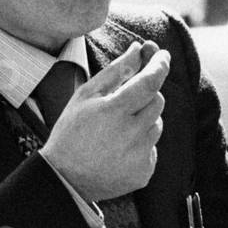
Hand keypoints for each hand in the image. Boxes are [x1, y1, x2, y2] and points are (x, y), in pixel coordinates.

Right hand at [43, 40, 169, 201]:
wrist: (64, 178)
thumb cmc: (71, 132)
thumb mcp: (85, 96)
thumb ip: (115, 71)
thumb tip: (138, 49)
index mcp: (113, 111)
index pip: (150, 82)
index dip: (160, 65)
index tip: (163, 55)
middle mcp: (130, 135)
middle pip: (157, 102)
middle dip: (145, 95)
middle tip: (123, 101)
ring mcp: (139, 156)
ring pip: (156, 125)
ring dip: (143, 120)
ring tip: (115, 130)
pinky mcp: (144, 172)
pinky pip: (152, 148)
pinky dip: (140, 143)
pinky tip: (118, 149)